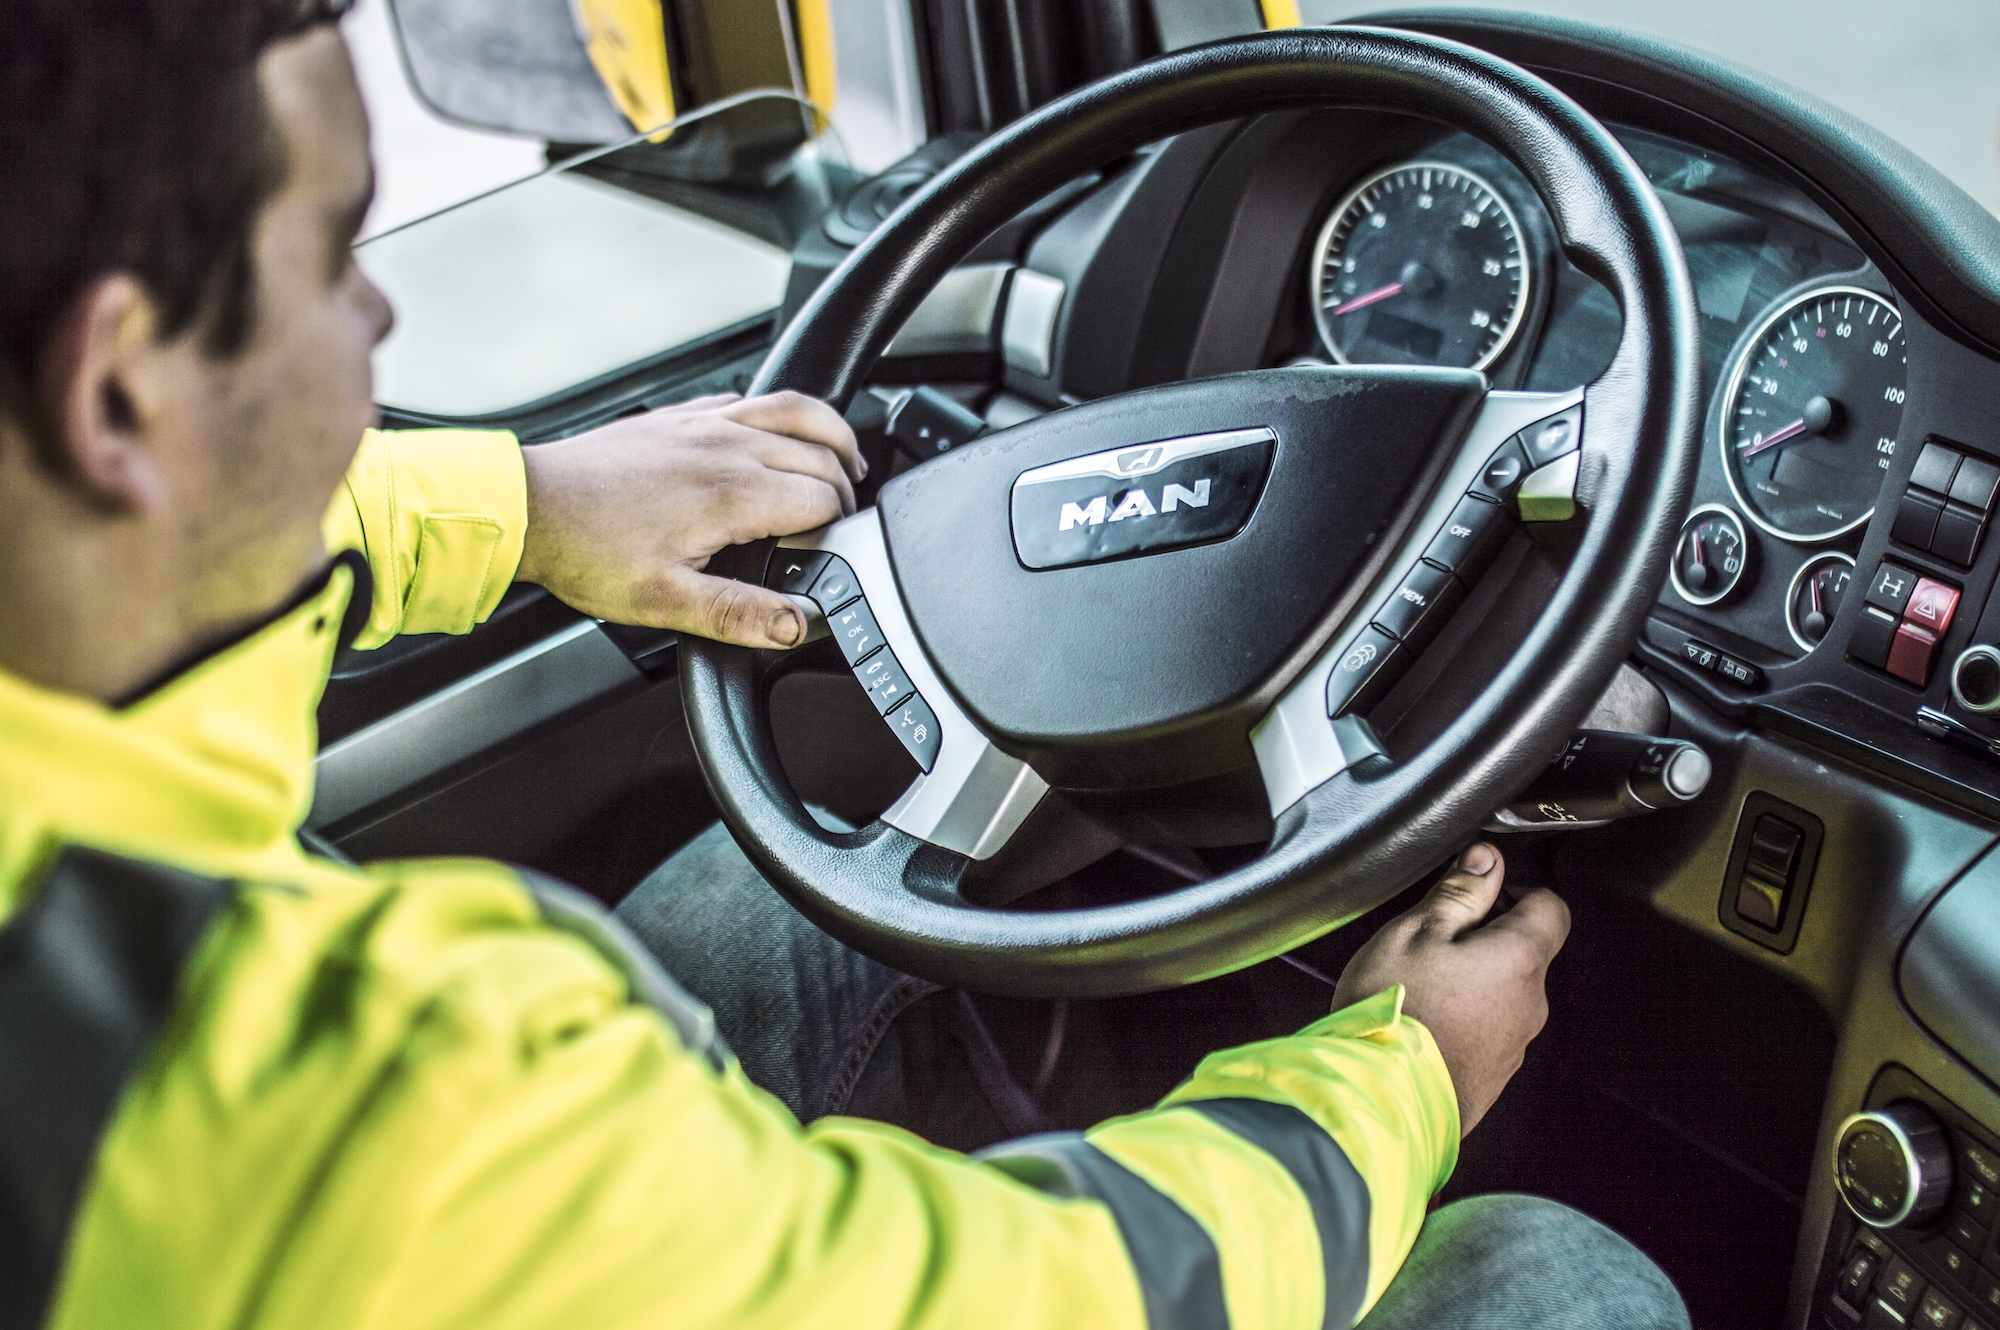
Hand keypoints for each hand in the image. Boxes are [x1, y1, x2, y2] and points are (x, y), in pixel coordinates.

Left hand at [515, 392, 864, 648]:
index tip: (832, 552)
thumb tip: (796, 624)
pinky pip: (752, 400)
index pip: (823, 500)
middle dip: (845, 488)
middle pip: (821, 455)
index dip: (840, 529)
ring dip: (832, 435)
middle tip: (842, 523)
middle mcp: (726, 446)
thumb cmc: (587, 550)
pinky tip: (779, 437)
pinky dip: (783, 416)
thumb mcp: (665, 602)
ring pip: (796, 410)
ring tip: (847, 462)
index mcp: (731, 494)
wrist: (530, 505)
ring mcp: (704, 423)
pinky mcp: (683, 414)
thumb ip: (740, 614)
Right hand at [1332, 843, 1568, 1136]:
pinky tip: (1418, 1026)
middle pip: (1524, 954)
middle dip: (1484, 941)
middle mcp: (1530, 1004)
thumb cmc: (1397, 1011)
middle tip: (1430, 943)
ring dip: (1470, 984)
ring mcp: (1514, 1047)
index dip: (1517, 892)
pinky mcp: (1492, 1079)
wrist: (1381, 1100)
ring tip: (1417, 989)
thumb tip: (1487, 861)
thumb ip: (1458, 893)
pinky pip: (1486, 1034)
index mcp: (1520, 958)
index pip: (1551, 908)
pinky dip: (1461, 1022)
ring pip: (1503, 996)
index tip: (1477, 894)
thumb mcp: (1415, 932)